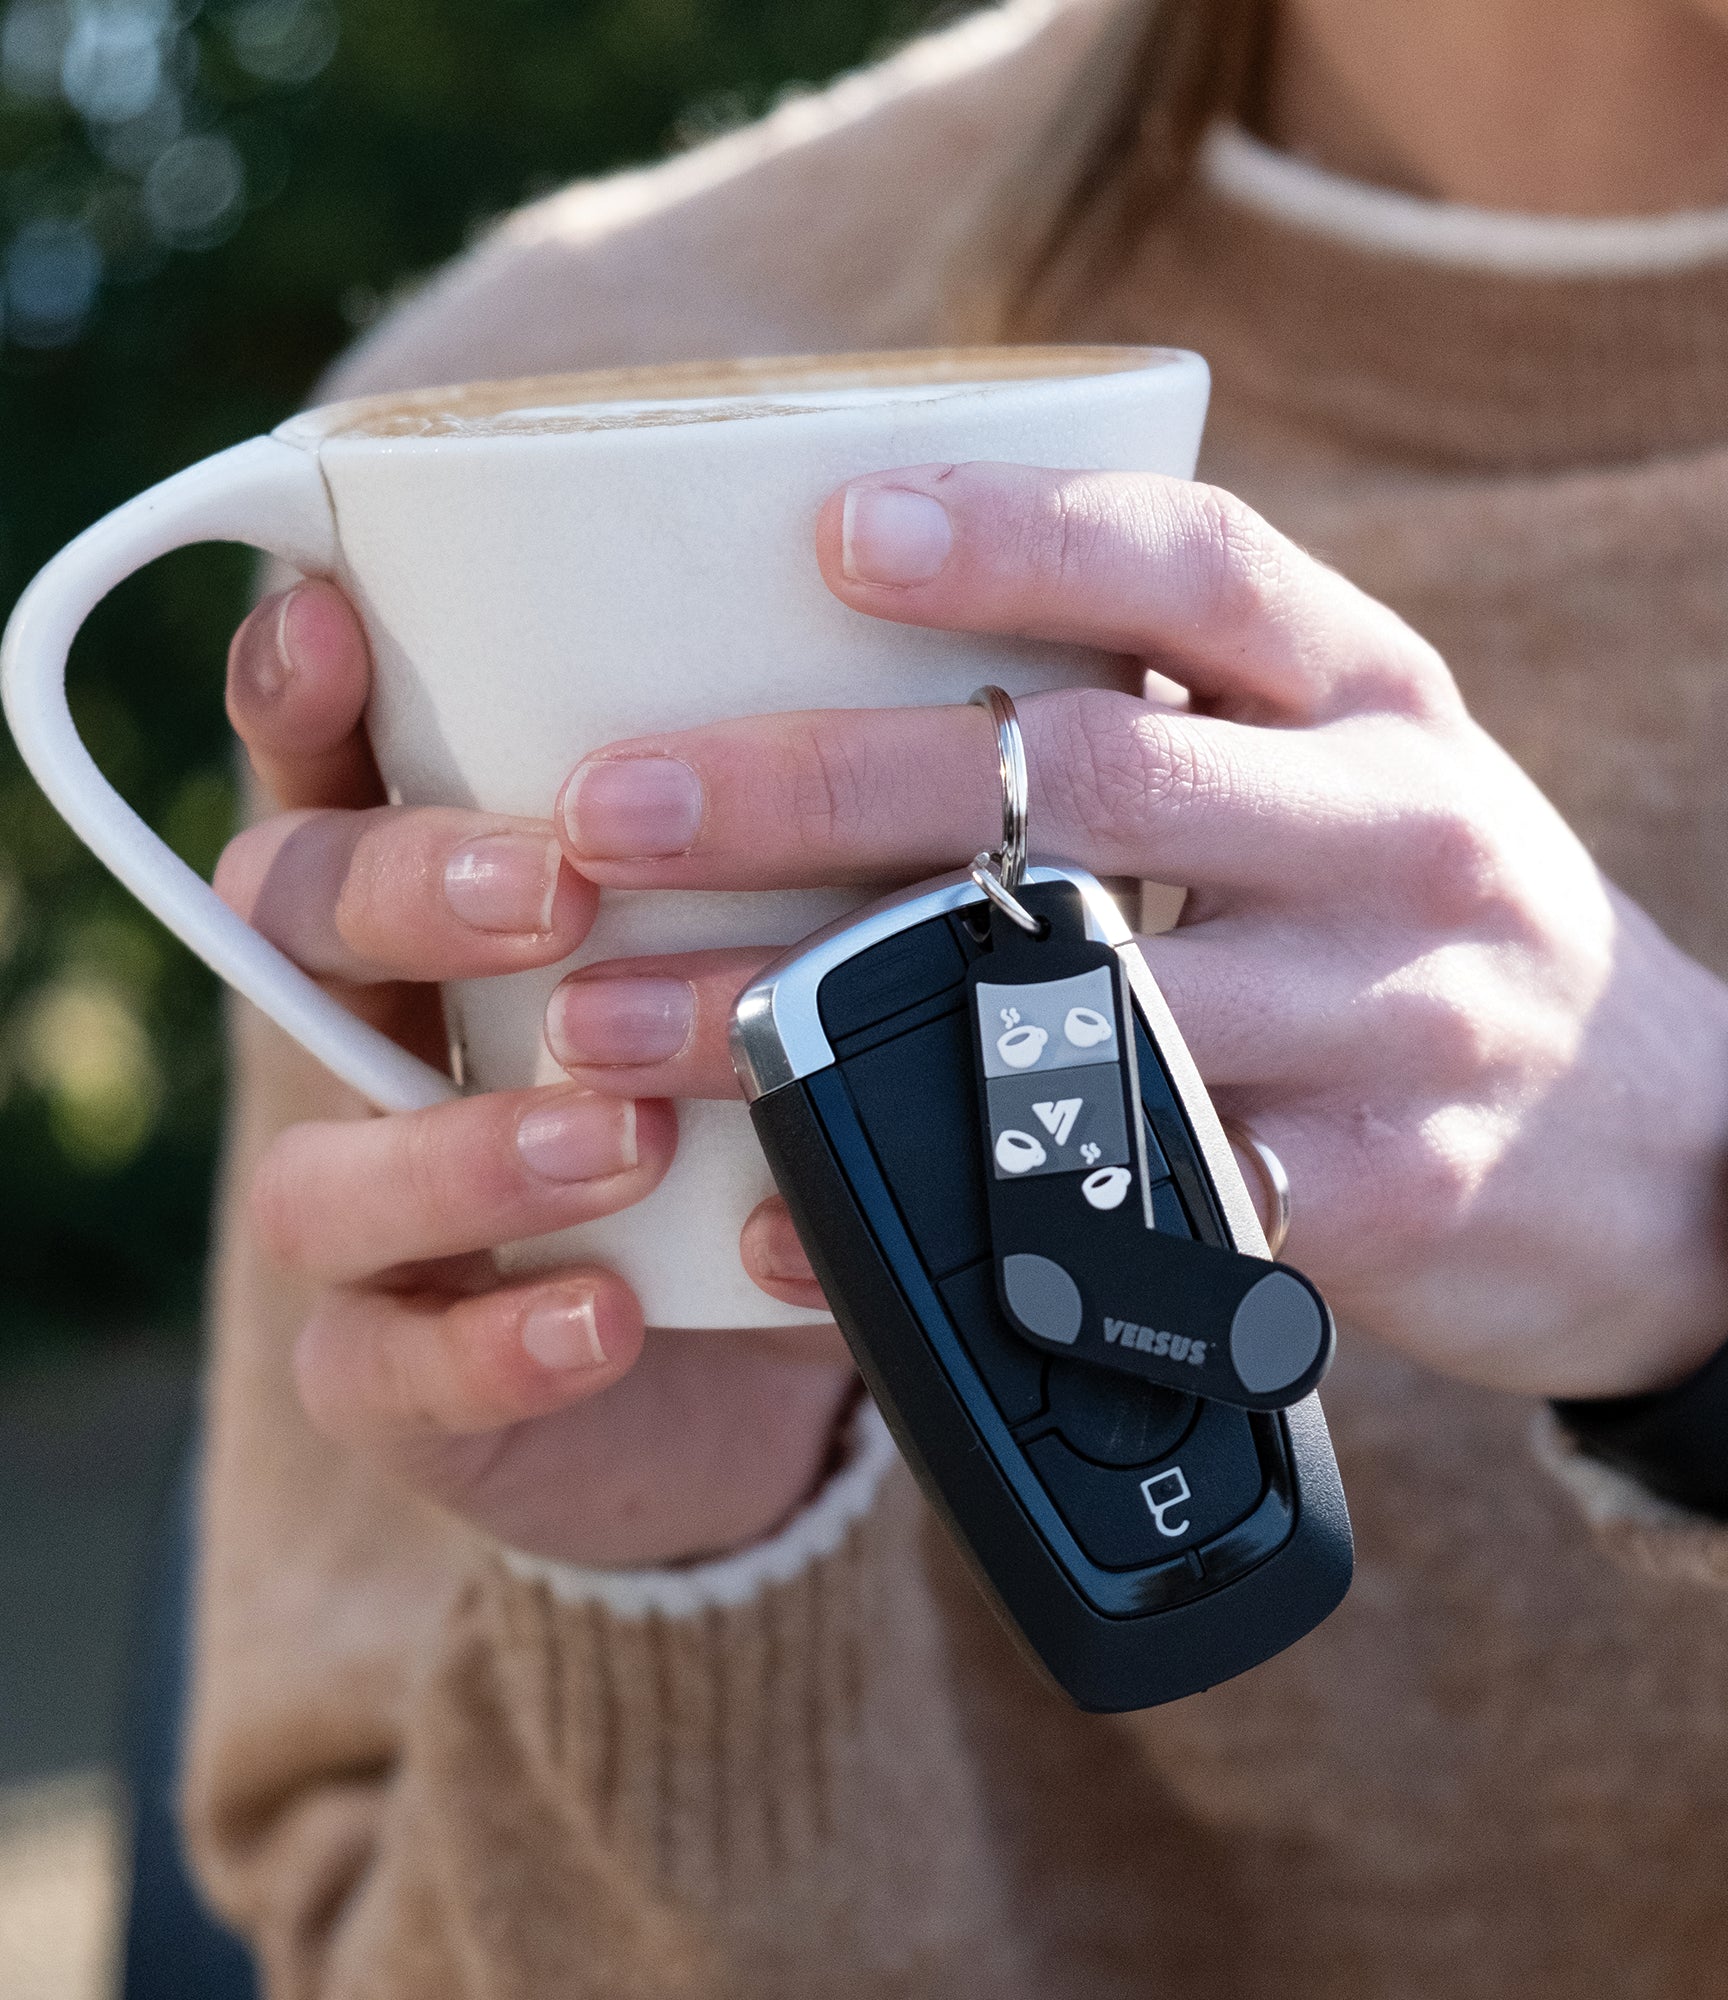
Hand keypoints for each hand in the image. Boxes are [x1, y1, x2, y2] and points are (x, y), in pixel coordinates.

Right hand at [216, 581, 854, 1566]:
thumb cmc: (767, 1119)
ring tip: (624, 1133)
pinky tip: (609, 1314)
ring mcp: (380, 1220)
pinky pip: (389, 1372)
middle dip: (409, 891)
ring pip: (314, 1169)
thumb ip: (817, 879)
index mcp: (454, 912)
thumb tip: (947, 734)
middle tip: (560, 893)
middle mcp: (382, 1044)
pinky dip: (496, 1345)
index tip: (337, 619)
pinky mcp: (410, 1380)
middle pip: (295, 927)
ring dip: (460, 1145)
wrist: (758, 1368)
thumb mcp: (800, 975)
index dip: (305, 694)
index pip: (335, 775)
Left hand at [550, 463, 1727, 1400]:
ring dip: (825, 1018)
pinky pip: (1127, 1204)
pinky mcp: (1379, 1196)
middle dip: (826, 789)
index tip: (823, 534)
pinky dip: (937, 1210)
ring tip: (622, 1028)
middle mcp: (1402, 829)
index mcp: (1379, 697)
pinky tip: (785, 1221)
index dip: (1014, 536)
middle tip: (615, 811)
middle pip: (1097, 778)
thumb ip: (1185, 728)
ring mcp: (1403, 1018)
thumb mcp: (1357, 784)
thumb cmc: (1429, 932)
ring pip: (1082, 1006)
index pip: (1200, 569)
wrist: (1663, 1155)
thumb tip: (869, 682)